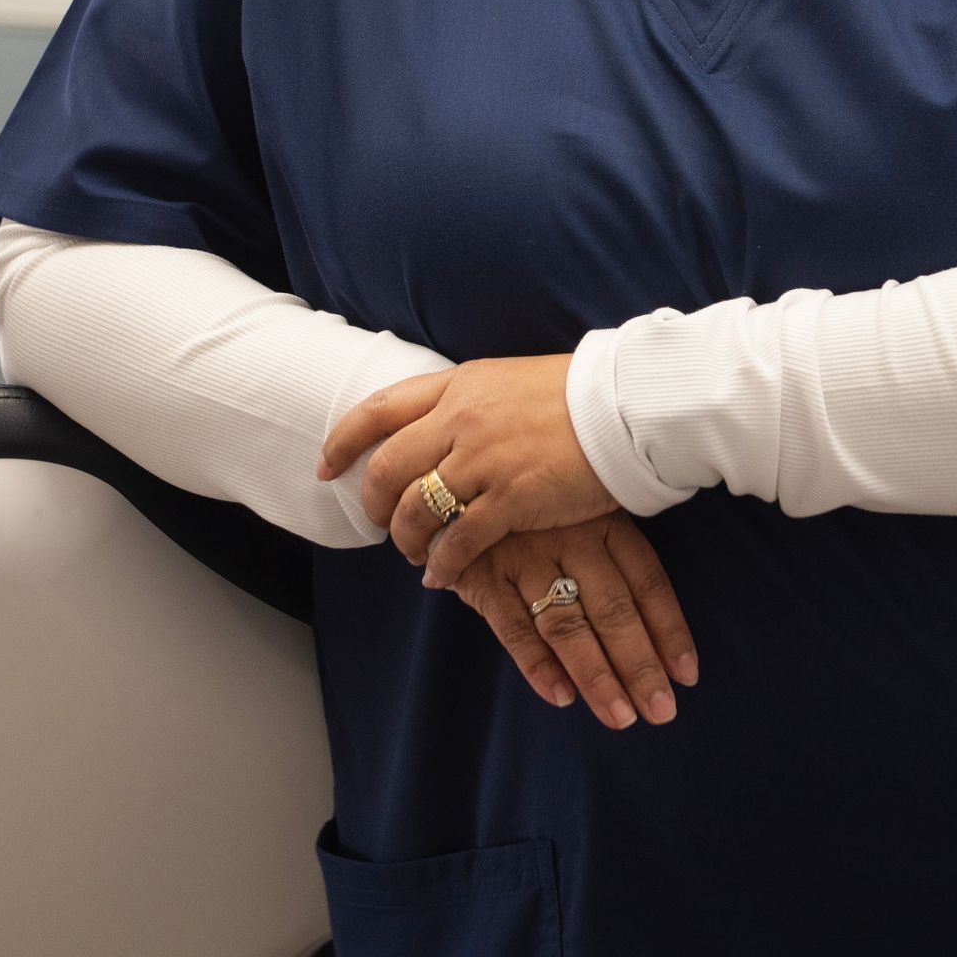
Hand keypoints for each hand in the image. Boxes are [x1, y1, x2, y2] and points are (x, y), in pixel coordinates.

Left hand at [317, 353, 619, 586]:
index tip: (328, 466)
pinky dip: (443, 562)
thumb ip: (470, 402)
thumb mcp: (509, 381)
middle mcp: (462, 419)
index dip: (345, 440)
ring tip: (414, 554)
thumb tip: (443, 424)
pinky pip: (458, 540)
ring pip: (416, 508)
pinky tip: (442, 574)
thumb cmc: (578, 394)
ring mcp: (485, 459)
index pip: (380, 408)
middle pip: (388, 466)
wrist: (627, 405)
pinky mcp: (512, 498)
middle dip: (374, 503)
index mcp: (459, 385)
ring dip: (406, 538)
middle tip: (380, 523)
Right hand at [439, 513, 698, 729]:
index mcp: (605, 523)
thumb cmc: (537, 515)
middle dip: (639, 665)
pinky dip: (538, 664)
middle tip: (660, 711)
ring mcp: (526, 556)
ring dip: (596, 674)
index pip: (646, 581)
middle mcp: (571, 537)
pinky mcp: (484, 574)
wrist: (459, 486)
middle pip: (613, 609)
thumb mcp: (583, 522)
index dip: (668, 629)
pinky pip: (514, 627)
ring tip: (620, 716)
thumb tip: (657, 644)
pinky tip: (562, 696)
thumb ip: (613, 570)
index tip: (686, 675)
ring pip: (567, 624)